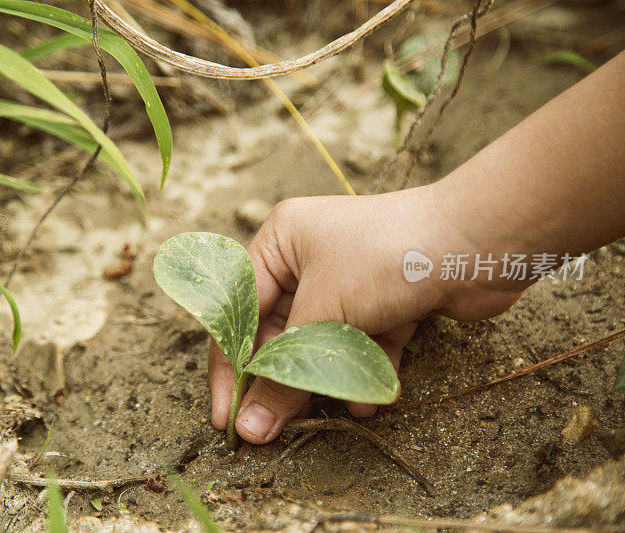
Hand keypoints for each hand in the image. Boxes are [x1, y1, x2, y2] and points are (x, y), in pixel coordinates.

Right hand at [208, 186, 522, 443]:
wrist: (477, 244)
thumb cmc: (385, 259)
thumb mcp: (323, 314)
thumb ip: (284, 373)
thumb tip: (249, 427)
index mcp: (280, 242)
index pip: (239, 312)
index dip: (231, 368)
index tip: (227, 418)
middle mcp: (309, 259)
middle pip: (279, 333)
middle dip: (282, 380)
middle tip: (270, 430)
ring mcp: (349, 281)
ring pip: (321, 343)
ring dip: (325, 380)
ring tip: (324, 414)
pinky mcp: (384, 302)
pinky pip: (360, 344)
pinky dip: (363, 372)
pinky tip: (369, 401)